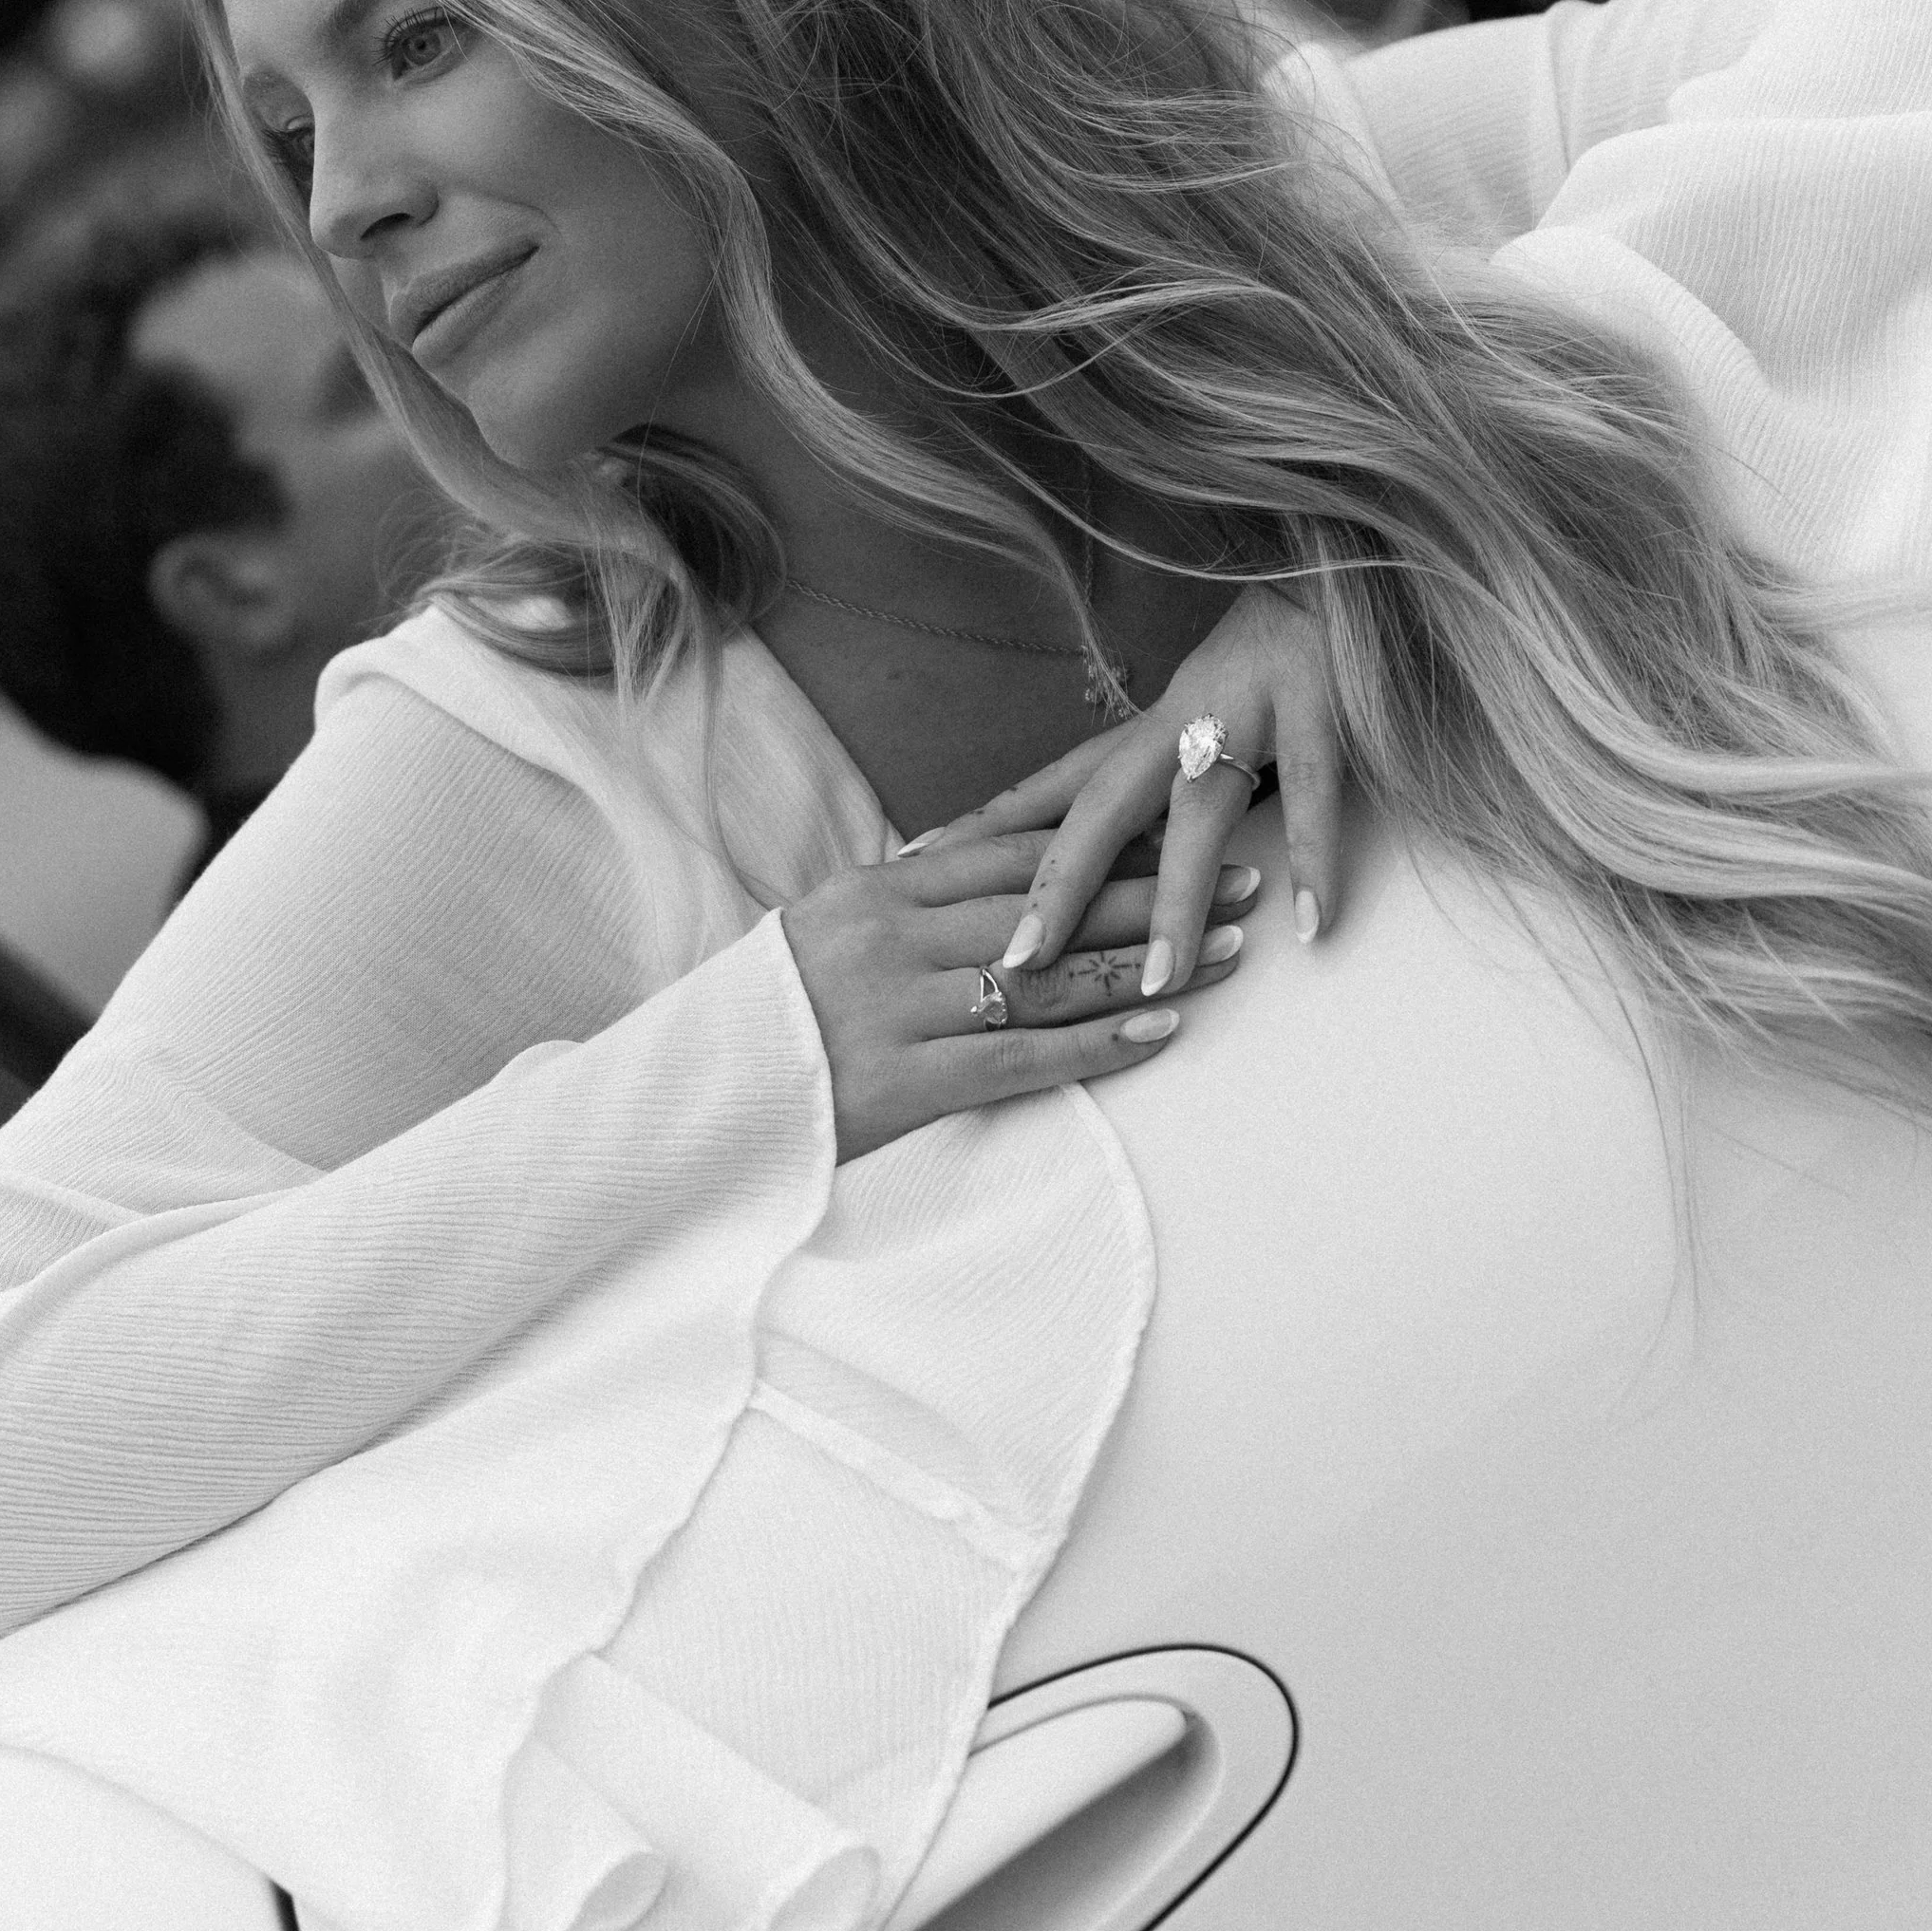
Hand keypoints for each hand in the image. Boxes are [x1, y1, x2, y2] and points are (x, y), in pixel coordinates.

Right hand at [780, 832, 1251, 1163]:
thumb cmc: (774, 1019)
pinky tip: (1163, 1033)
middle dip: (1154, 891)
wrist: (691, 1104)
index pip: (1013, 851)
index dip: (1106, 837)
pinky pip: (1018, 1058)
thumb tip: (988, 857)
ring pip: (1045, 978)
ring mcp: (894, 1007)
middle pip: (1048, 905)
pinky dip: (1096, 1045)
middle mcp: (887, 935)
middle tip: (1240, 880)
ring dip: (1146, 964)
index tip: (1182, 825)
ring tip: (1227, 954)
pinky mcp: (902, 1083)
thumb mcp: (828, 931)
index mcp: (875, 888)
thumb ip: (908, 897)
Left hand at [934, 585, 1342, 1000]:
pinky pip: (1316, 793)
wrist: (1342, 562)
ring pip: (1198, 813)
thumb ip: (1145, 781)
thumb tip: (1082, 852)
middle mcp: (1179, 720)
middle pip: (1099, 807)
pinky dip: (1315, 859)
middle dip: (1055, 885)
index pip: (1049, 788)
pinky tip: (1314, 924)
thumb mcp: (1194, 719)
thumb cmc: (1269, 658)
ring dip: (1175, 900)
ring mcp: (1247, 712)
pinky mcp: (1320, 708)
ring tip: (1157, 980)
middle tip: (1017, 962)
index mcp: (1144, 730)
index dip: (983, 832)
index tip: (913, 872)